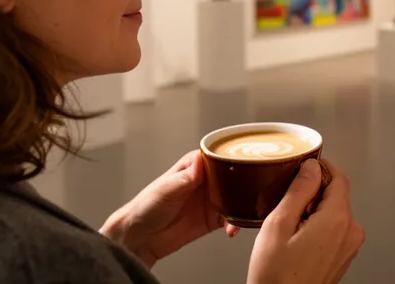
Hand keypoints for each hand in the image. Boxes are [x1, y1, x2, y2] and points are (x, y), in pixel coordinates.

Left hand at [100, 150, 238, 267]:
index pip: (219, 156)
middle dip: (245, 183)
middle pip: (233, 177)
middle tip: (255, 190)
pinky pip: (231, 220)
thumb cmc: (145, 207)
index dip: (235, 158)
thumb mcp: (166, 189)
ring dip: (243, 205)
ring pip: (236, 198)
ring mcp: (210, 201)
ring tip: (245, 213)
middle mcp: (205, 182)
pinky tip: (233, 229)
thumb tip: (200, 160)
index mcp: (194, 167)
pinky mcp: (212, 220)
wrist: (139, 238)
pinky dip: (236, 224)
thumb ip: (185, 177)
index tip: (248, 163)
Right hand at [247, 159, 363, 283]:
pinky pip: (334, 229)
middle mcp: (350, 232)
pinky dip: (317, 225)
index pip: (338, 177)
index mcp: (337, 220)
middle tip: (287, 199)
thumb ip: (298, 190)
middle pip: (337, 194)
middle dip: (313, 191)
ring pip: (334, 212)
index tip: (305, 163)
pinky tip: (296, 238)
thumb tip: (311, 167)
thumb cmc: (276, 277)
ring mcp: (349, 247)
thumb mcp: (278, 224)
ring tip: (289, 224)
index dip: (320, 166)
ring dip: (314, 209)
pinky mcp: (342, 257)